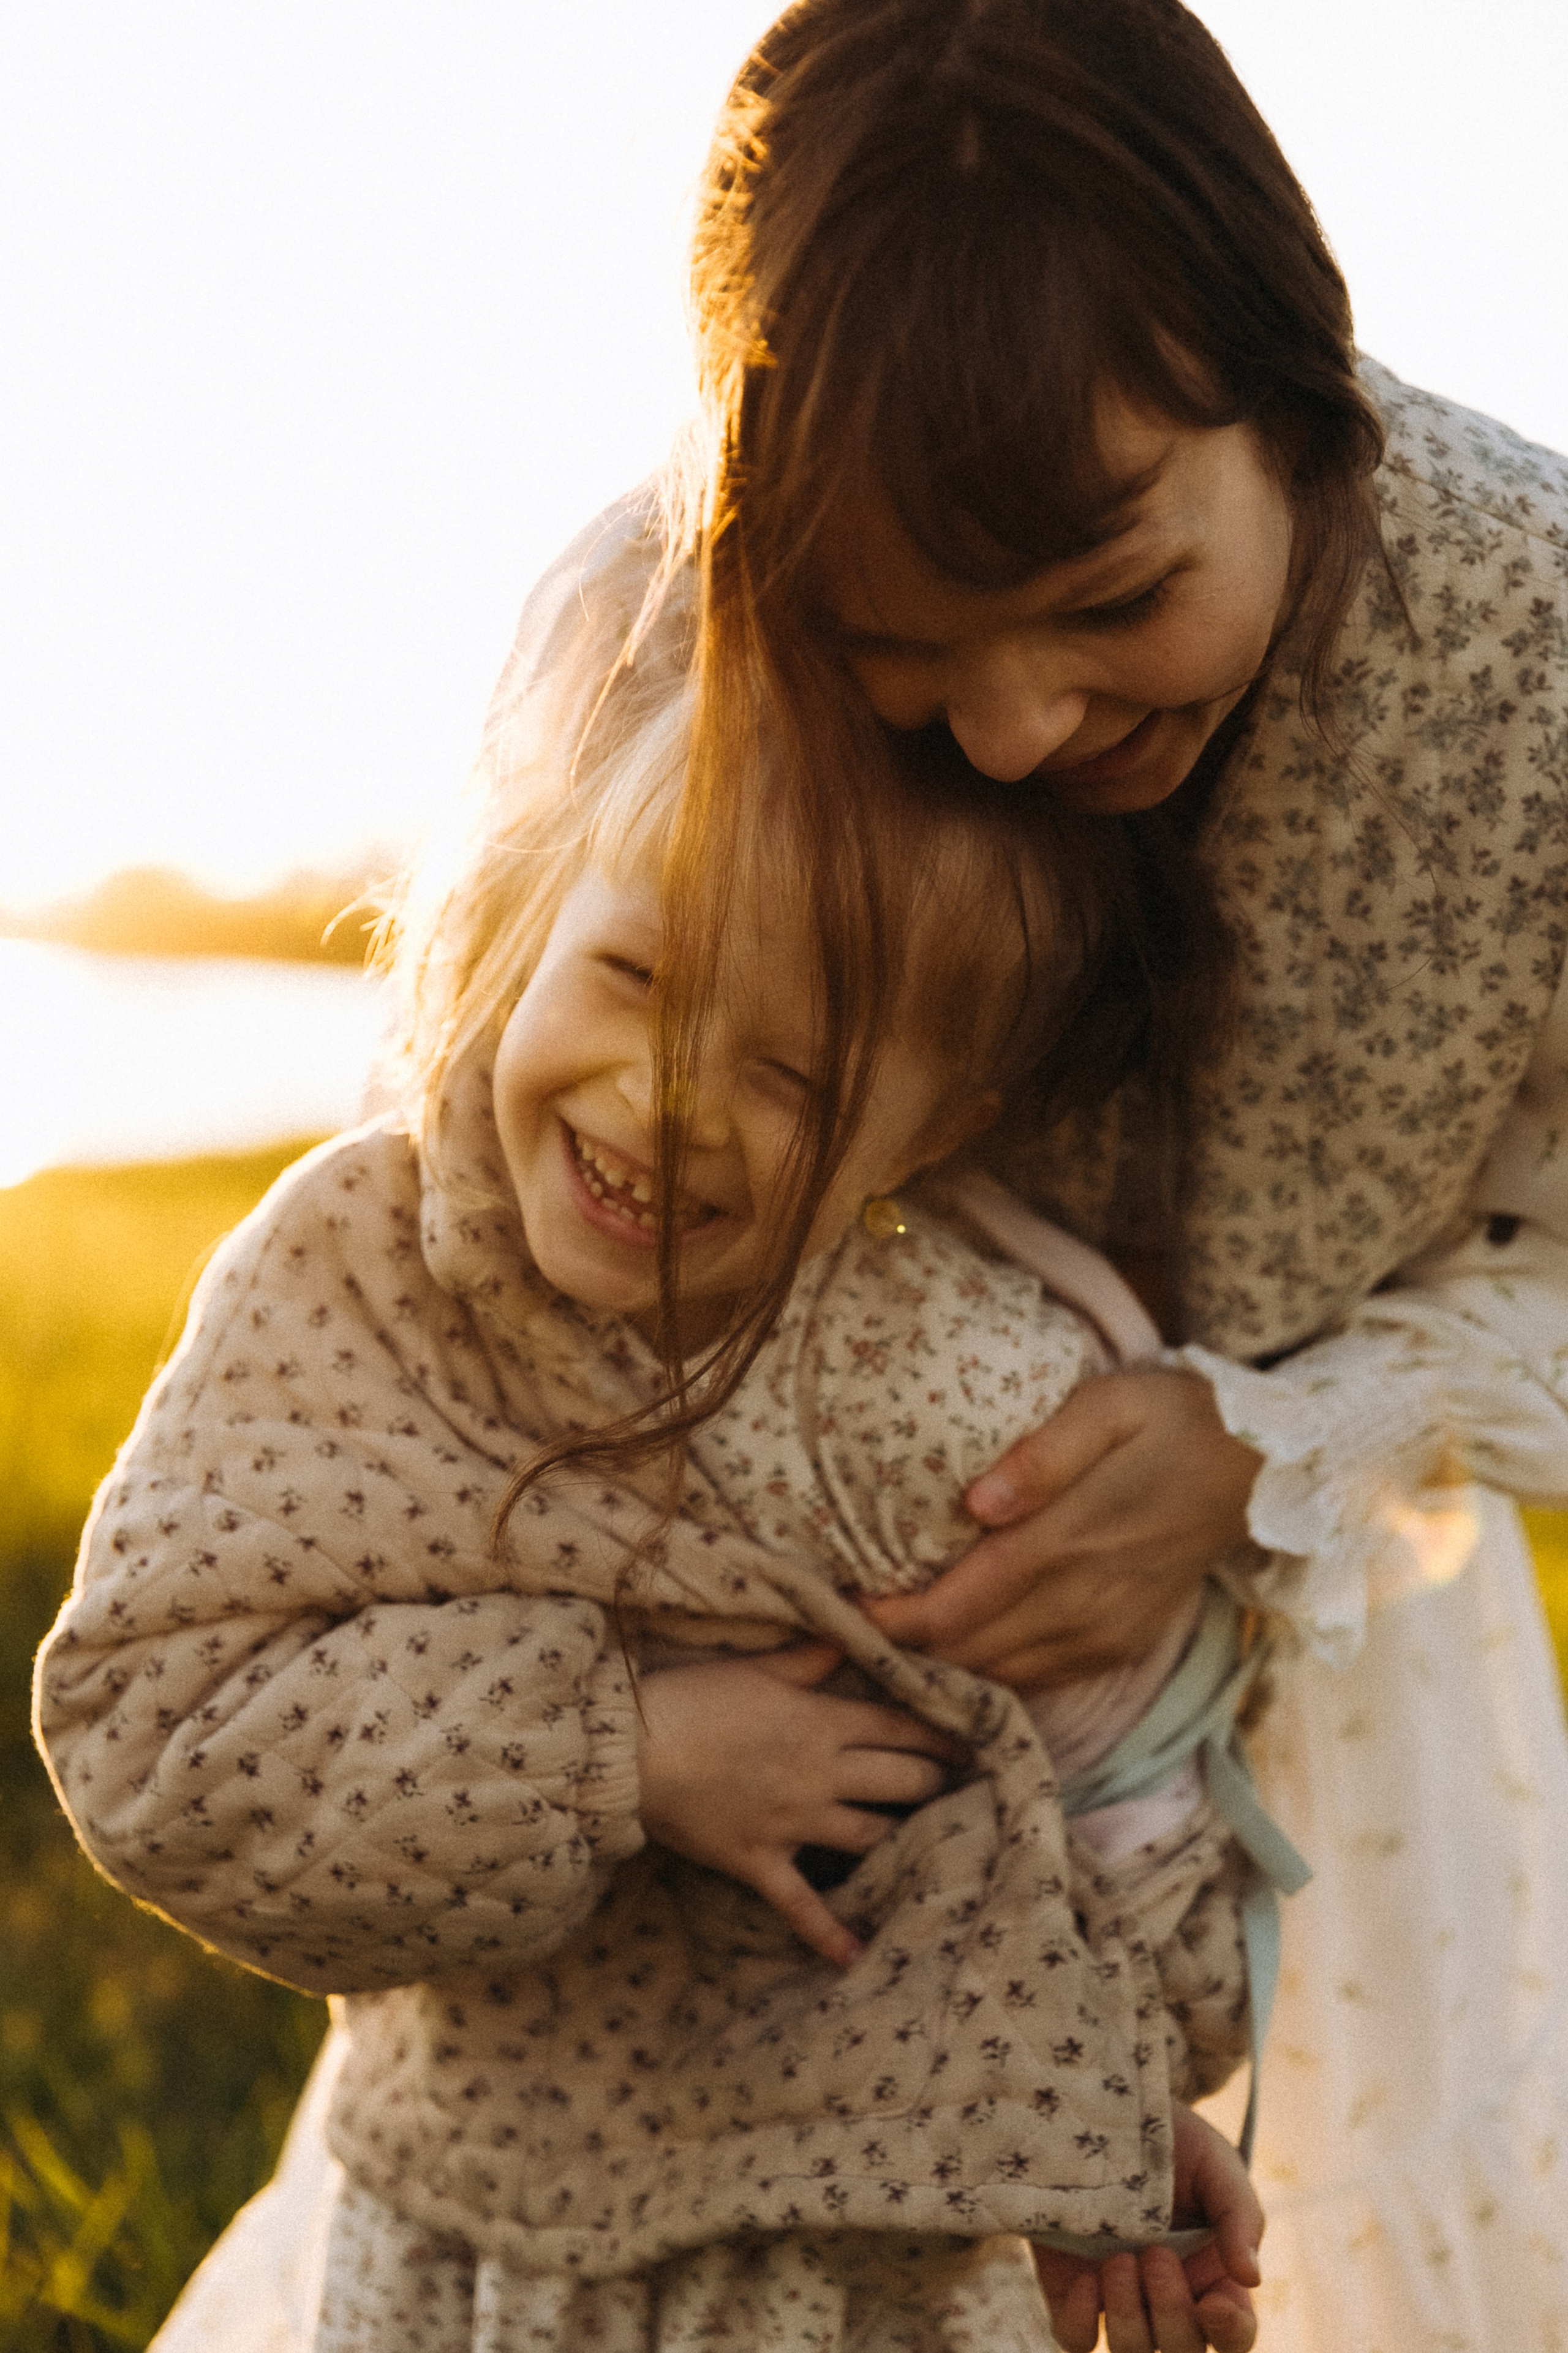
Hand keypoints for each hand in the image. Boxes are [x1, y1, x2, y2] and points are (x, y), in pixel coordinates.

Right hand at [634, 1641, 966, 1967]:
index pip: (898, 1728)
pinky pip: (800, 1906)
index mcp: (820, 1722)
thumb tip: (855, 1630)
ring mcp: (791, 1824)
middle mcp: (818, 1775)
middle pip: (900, 1784)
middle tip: (956, 1788)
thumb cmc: (691, 1697)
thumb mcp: (755, 1666)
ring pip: (869, 1838)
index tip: (971, 1745)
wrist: (632, 1751)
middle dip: (934, 1784)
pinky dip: (828, 1934)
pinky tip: (856, 1958)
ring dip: (902, 1840)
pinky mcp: (759, 1861)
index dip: (939, 1736)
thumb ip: (811, 1656)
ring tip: (930, 1843)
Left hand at [860, 1368, 1260, 1687]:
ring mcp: (1106, 1632)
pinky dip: (991, 1675)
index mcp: (1068, 1543)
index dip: (892, 1620)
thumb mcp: (1109, 1405)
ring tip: (886, 1647)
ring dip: (942, 1668)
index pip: (958, 1605)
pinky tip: (958, 1656)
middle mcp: (1084, 1602)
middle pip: (969, 1651)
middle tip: (845, 1632)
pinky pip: (1040, 1678)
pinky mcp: (1122, 1645)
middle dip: (902, 1650)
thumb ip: (1043, 1454)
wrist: (1258, 1466)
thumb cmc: (1171, 1419)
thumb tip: (976, 1503)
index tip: (842, 1609)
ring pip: (1001, 1676)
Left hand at [1036, 2104, 1263, 2352]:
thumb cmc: (1174, 2142)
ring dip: (1128, 2314)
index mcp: (1215, 2276)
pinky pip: (1075, 2338)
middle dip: (1171, 2311)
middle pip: (1182, 2349)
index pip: (1235, 2334)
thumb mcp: (1215, 2165)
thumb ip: (1239, 2215)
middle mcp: (1170, 2299)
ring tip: (1119, 2259)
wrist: (1108, 2108)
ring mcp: (1120, 2299)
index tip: (1213, 2304)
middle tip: (1156, 2254)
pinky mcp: (1072, 2290)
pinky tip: (1086, 2278)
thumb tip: (1251, 2276)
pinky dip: (1081, 2321)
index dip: (1230, 2332)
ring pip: (1131, 2349)